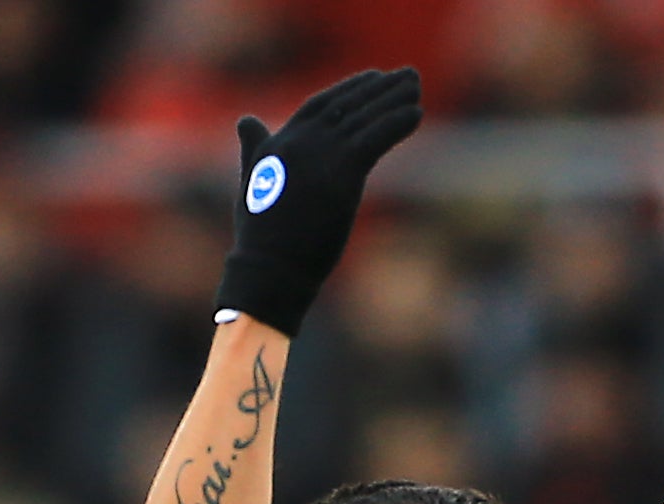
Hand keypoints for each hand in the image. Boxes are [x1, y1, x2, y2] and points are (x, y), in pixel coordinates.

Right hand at [217, 66, 423, 337]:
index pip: (319, 106)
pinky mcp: (342, 173)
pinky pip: (376, 138)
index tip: (374, 78)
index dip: (348, 91)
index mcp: (280, 143)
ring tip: (416, 84)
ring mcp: (322, 155)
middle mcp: (301, 141)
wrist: (270, 268)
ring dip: (394, 98)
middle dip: (378, 89)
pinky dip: (397, 122)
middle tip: (407, 76)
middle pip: (347, 105)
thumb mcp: (253, 183)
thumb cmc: (262, 237)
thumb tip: (246, 120)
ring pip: (365, 118)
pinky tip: (417, 112)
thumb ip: (255, 149)